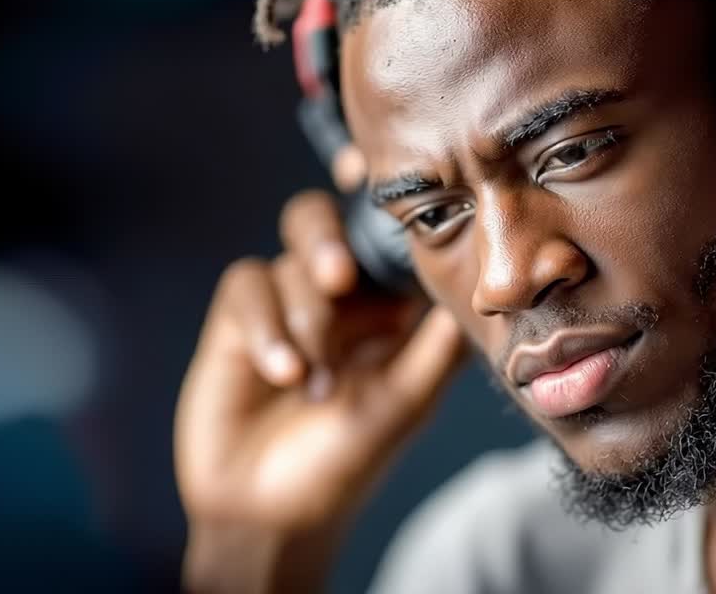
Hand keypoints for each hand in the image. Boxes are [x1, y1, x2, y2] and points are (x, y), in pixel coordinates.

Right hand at [174, 185, 466, 591]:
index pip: (384, 236)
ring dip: (306, 316)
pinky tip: (283, 373)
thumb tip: (477, 296)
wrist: (270, 512)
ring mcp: (284, 303)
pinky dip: (266, 328)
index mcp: (385, 304)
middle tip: (338, 277)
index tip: (385, 204)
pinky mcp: (238, 321)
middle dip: (328, 240)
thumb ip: (438, 351)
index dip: (382, 210)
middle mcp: (334, 295)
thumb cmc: (346, 461)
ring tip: (314, 379)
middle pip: (323, 220)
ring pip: (288, 259)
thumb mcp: (404, 405)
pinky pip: (247, 287)